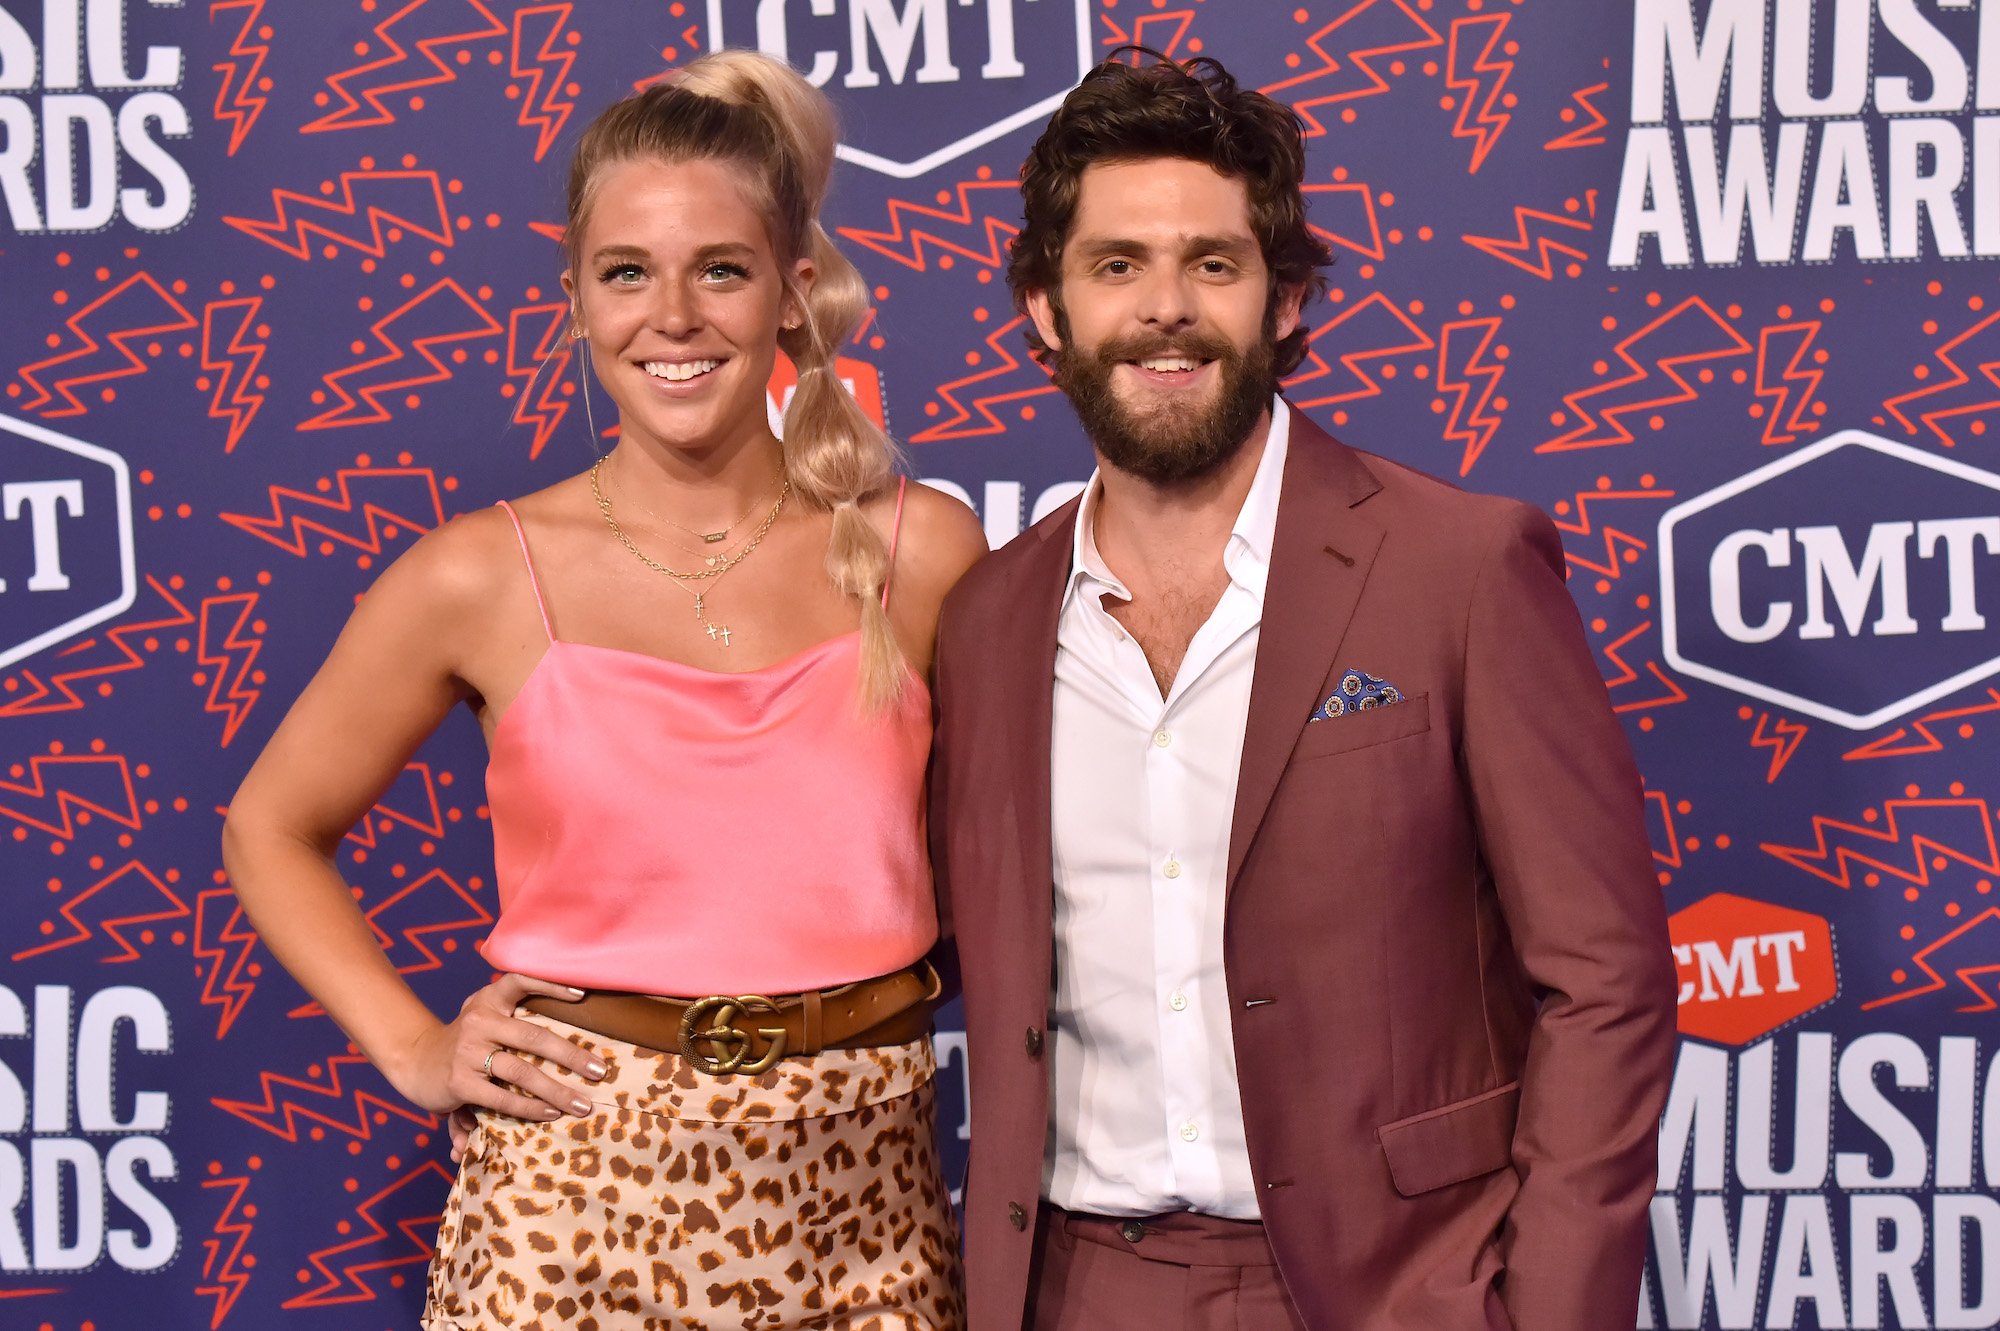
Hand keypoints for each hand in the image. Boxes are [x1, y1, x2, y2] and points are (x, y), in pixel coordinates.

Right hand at [390, 973, 606, 1154]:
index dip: (551, 985)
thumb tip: (572, 1004)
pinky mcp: (459, 1082)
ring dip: (557, 1091)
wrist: (414, 1061)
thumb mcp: (484, 1016)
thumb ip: (514, 1011)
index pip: (520, 982)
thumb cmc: (465, 1039)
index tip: (582, 994)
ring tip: (583, 1104)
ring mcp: (468, 1052)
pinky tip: (550, 1113)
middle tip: (600, 1070)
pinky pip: (502, 1098)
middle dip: (571, 1056)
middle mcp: (479, 1021)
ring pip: (522, 1072)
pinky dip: (529, 1108)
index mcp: (488, 1000)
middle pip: (534, 1036)